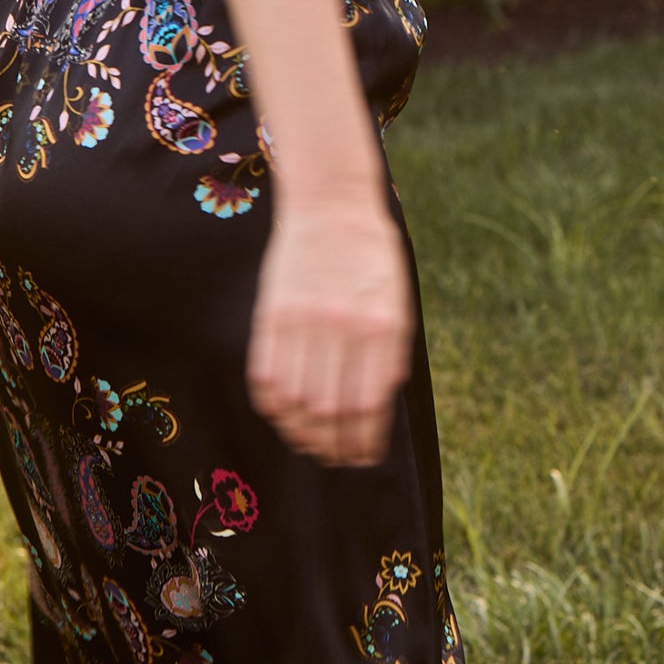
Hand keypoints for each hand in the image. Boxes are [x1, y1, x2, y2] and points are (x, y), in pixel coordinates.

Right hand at [247, 190, 413, 466]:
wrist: (332, 205)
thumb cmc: (371, 256)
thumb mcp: (398, 302)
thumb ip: (389, 354)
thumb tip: (375, 410)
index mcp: (384, 327)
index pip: (369, 406)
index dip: (364, 442)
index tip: (363, 458)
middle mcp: (344, 327)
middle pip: (331, 411)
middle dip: (334, 446)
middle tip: (336, 458)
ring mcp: (304, 321)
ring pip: (295, 402)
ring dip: (302, 433)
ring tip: (310, 443)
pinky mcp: (272, 314)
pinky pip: (265, 376)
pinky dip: (273, 406)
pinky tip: (284, 415)